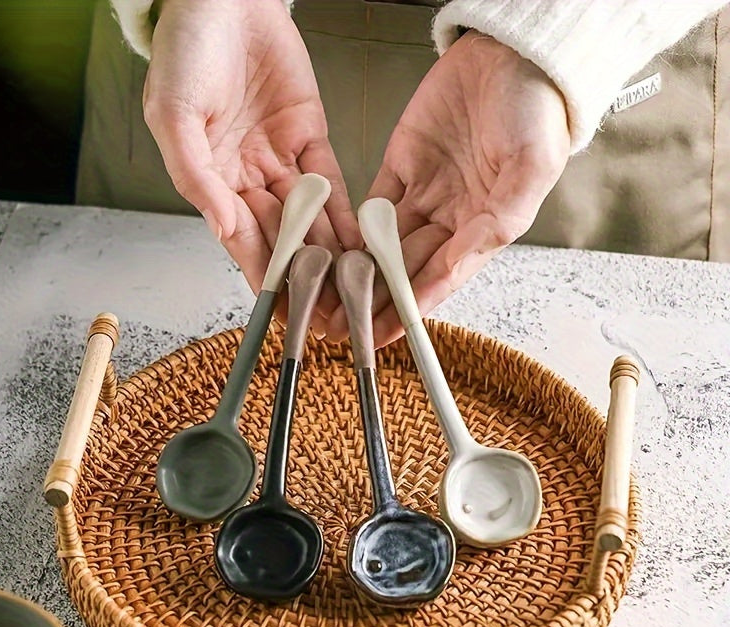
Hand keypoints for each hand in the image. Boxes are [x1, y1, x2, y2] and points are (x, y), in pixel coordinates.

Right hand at [143, 0, 360, 325]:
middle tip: (327, 315)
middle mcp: (247, 177)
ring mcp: (280, 160)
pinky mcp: (310, 136)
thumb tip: (224, 228)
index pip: (241, 240)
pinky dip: (344, 212)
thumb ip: (195, 175)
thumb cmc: (185, 49)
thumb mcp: (173, 114)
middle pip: (280, 238)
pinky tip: (360, 243)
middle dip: (304, 278)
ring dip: (329, 255)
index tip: (282, 312)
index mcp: (210, 179)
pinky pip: (331, 182)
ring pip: (309, 218)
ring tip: (349, 291)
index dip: (262, 276)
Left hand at [326, 30, 569, 345]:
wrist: (512, 53)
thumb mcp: (531, 167)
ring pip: (384, 246)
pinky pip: (372, 208)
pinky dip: (353, 232)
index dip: (410, 308)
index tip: (382, 334)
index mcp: (484, 227)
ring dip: (359, 275)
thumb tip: (458, 267)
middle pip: (406, 270)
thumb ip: (499, 221)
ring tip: (331, 301)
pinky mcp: (400, 167)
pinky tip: (334, 256)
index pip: (440, 278)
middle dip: (376, 301)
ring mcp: (424, 194)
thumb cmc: (535, 109)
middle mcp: (451, 219)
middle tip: (343, 327)